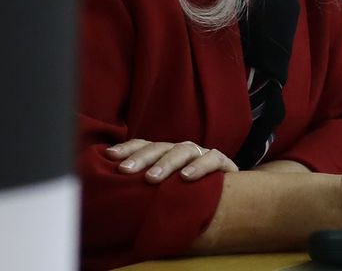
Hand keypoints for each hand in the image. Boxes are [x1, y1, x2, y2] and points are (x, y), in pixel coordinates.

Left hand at [105, 138, 240, 181]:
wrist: (232, 196)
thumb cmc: (191, 193)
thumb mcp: (167, 189)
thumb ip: (147, 186)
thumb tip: (116, 192)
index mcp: (165, 153)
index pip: (143, 145)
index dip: (126, 149)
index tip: (109, 156)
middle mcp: (181, 150)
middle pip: (158, 147)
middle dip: (141, 158)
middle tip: (125, 170)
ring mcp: (202, 153)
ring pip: (183, 151)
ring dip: (166, 164)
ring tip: (152, 178)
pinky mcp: (223, 162)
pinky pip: (212, 159)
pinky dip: (199, 167)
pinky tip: (186, 178)